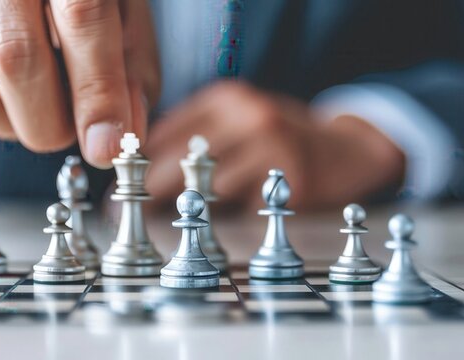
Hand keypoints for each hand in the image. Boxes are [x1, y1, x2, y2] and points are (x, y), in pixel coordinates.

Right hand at [0, 0, 159, 167]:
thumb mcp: (120, 12)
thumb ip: (130, 70)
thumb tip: (117, 139)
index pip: (81, 18)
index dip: (97, 91)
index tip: (106, 147)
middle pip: (16, 59)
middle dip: (51, 123)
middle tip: (67, 131)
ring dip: (14, 126)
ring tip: (33, 105)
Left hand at [143, 82, 404, 211]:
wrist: (349, 148)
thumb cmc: (280, 139)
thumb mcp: (236, 120)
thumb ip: (192, 136)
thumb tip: (138, 173)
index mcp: (226, 99)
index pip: (165, 133)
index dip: (136, 166)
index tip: (115, 190)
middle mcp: (249, 117)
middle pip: (179, 162)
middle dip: (150, 193)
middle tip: (128, 212)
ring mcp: (273, 149)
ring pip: (208, 191)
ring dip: (186, 212)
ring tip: (173, 221)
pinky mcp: (291, 184)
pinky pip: (242, 211)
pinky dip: (228, 220)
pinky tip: (226, 220)